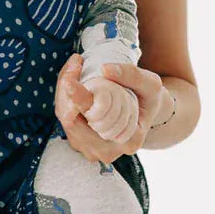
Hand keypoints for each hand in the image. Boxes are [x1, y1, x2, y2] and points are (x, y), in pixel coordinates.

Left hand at [55, 55, 171, 161]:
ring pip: (65, 119)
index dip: (79, 98)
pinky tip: (73, 80)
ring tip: (75, 67)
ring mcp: (91, 150)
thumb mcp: (150, 84)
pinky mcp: (79, 143)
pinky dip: (64, 97)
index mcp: (128, 141)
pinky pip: (64, 118)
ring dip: (64, 91)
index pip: (96, 120)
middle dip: (66, 90)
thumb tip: (104, 69)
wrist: (143, 115)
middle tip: (75, 62)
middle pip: (72, 121)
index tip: (70, 80)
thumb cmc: (148, 99)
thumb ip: (132, 75)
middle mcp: (107, 151)